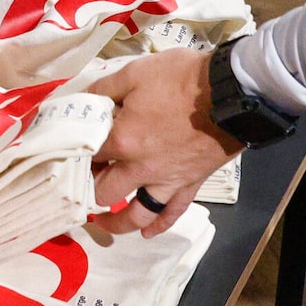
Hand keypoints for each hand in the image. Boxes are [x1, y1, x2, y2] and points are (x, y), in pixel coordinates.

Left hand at [87, 48, 237, 237]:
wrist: (232, 92)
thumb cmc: (182, 79)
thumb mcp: (135, 72)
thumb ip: (105, 88)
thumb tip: (84, 99)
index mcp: (123, 140)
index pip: (88, 154)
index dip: (77, 151)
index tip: (74, 148)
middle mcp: (141, 168)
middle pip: (104, 191)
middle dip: (90, 187)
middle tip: (86, 179)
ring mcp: (167, 181)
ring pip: (137, 214)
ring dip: (117, 222)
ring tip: (103, 221)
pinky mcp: (190, 184)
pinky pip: (173, 212)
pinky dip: (160, 225)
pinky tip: (147, 232)